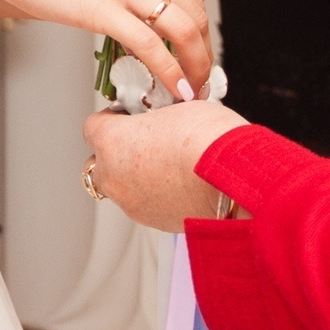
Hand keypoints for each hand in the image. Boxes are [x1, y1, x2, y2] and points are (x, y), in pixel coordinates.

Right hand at [0, 0, 212, 102]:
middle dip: (203, 56)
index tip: (197, 59)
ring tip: (192, 92)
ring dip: (195, 68)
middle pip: (197, 17)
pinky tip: (174, 91)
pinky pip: (151, 47)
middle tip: (200, 82)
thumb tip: (150, 15)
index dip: (201, 36)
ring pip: (184, 32)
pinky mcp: (102, 7)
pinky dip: (169, 74)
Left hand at [81, 100, 248, 232]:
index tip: (129, 116)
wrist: (236, 181)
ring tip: (167, 162)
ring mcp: (131, 203)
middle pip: (101, 160)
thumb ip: (158, 116)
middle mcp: (114, 176)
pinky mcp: (153, 222)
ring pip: (120, 185)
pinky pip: (142, 203)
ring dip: (135, 174)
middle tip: (147, 140)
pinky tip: (177, 181)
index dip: (113, 118)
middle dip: (119, 151)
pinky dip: (153, 193)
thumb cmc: (209, 141)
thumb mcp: (180, 107)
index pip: (93, 126)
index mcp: (111, 142)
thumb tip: (162, 120)